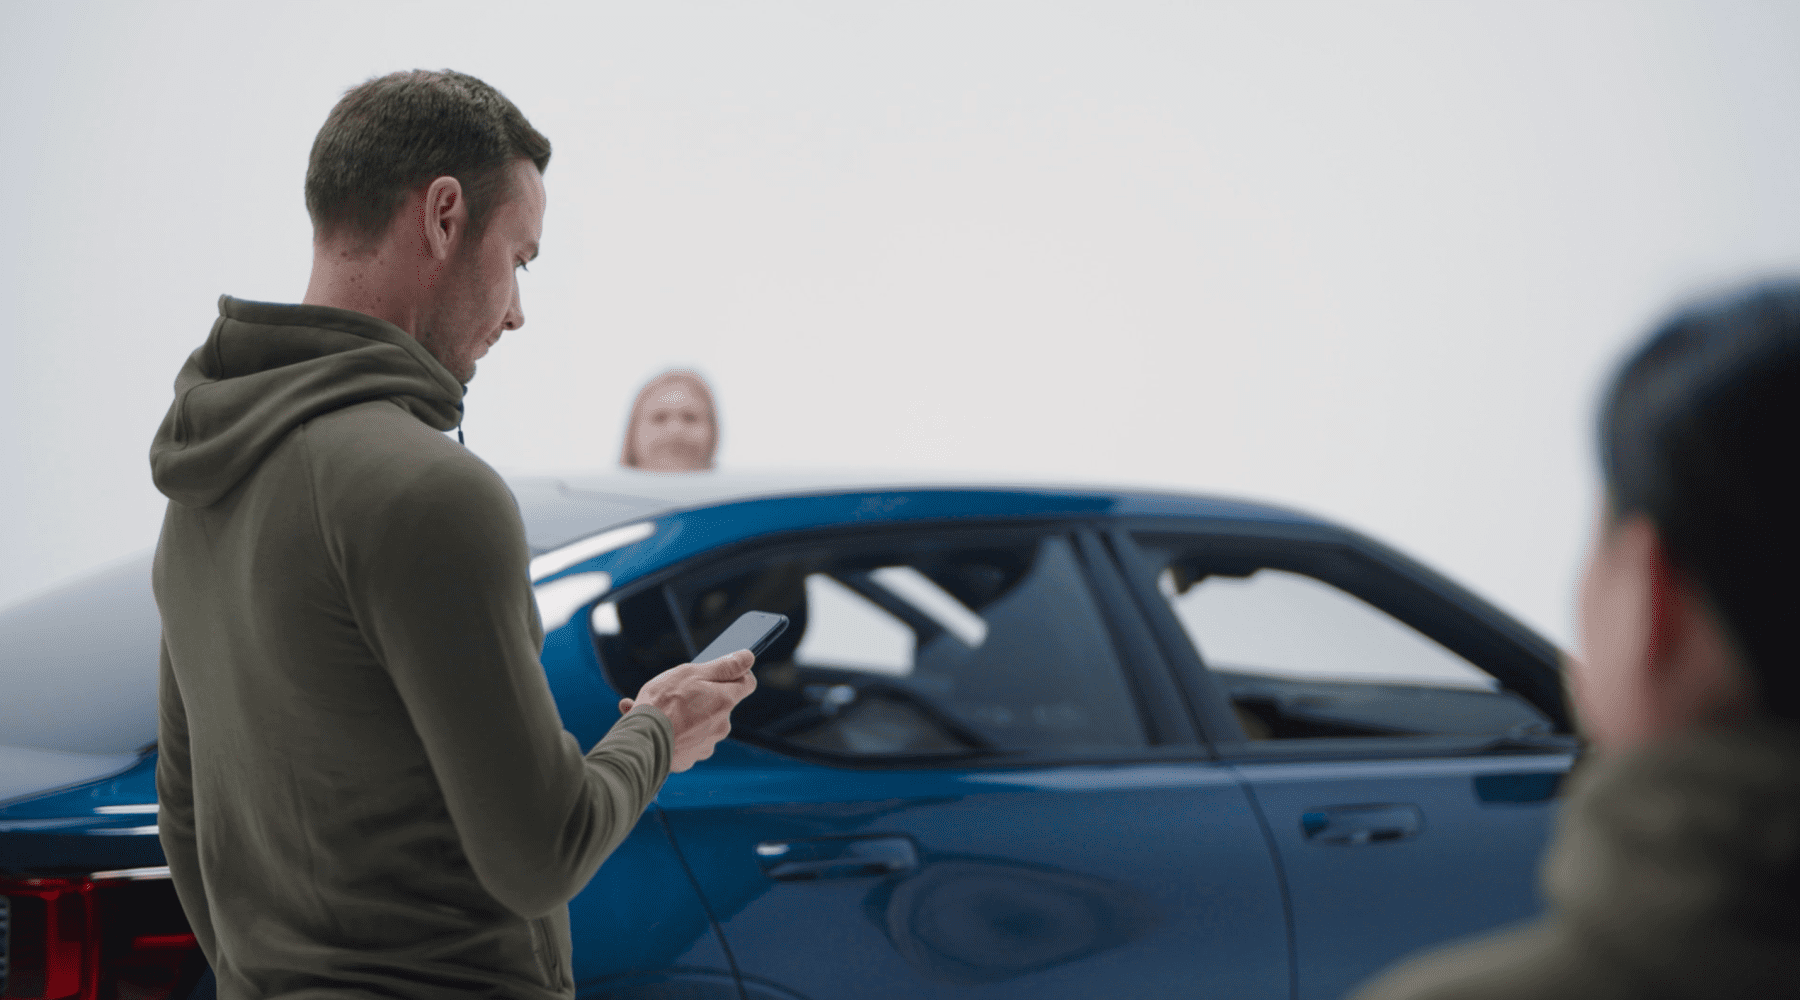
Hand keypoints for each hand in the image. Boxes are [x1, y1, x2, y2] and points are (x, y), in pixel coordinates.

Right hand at [619, 650, 756, 771]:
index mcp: (725, 701)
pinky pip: (688, 740)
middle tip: (678, 693)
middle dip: (705, 697)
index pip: (747, 682)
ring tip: (661, 711)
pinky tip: (657, 726)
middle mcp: (722, 725)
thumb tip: (748, 657)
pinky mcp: (691, 758)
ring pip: (703, 723)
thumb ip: (723, 667)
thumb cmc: (664, 704)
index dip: (735, 673)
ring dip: (688, 716)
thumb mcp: (692, 674)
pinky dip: (677, 733)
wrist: (642, 741)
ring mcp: (707, 744)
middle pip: (722, 704)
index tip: (719, 671)